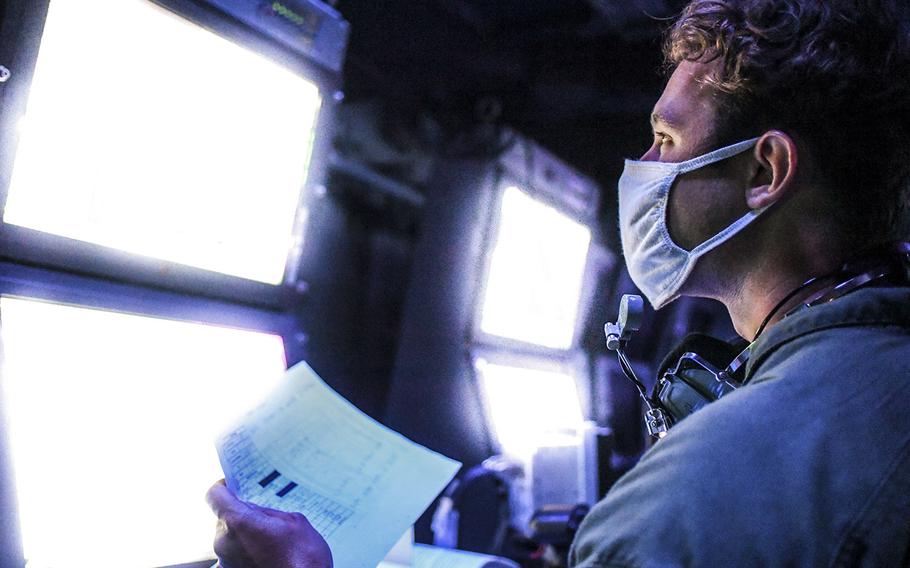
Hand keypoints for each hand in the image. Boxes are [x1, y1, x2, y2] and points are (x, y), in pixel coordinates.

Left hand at [206, 480, 332, 567]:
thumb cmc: (303, 559)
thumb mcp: (295, 522)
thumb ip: (269, 513)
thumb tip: (257, 512)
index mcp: (239, 521)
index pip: (214, 495)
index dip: (223, 488)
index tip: (231, 487)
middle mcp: (225, 542)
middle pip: (225, 518)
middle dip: (243, 517)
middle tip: (267, 523)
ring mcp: (225, 561)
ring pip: (230, 538)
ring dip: (245, 537)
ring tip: (271, 545)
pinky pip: (233, 556)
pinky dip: (245, 554)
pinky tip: (265, 558)